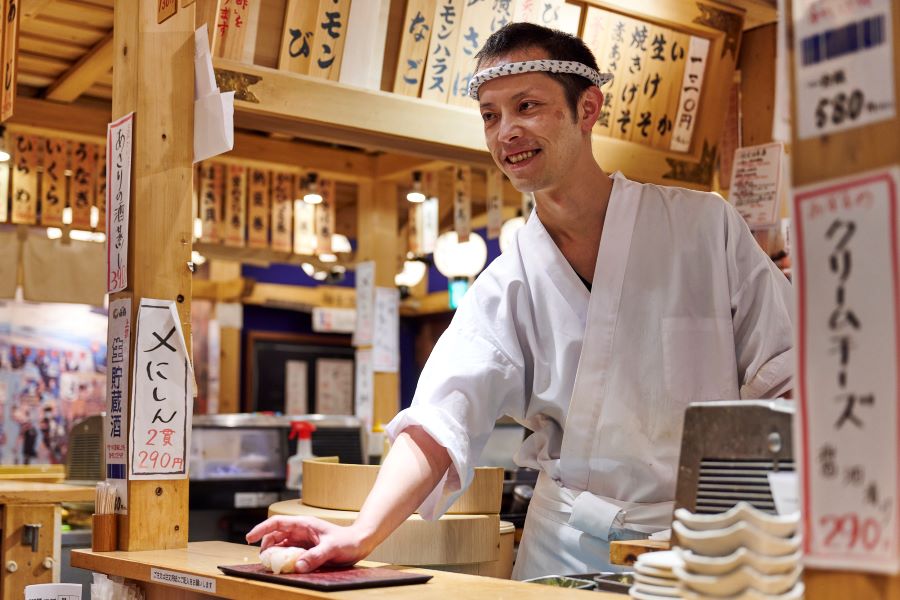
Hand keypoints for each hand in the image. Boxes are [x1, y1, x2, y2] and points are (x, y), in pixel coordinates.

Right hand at [246, 516, 371, 572]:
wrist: (360, 542)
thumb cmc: (348, 541)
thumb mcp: (331, 548)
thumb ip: (315, 557)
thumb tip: (298, 566)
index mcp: (304, 524)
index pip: (277, 523)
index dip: (261, 529)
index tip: (249, 538)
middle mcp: (301, 530)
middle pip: (276, 534)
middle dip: (266, 545)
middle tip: (264, 560)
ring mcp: (304, 539)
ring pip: (282, 544)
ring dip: (275, 553)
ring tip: (272, 565)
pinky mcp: (307, 548)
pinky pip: (290, 552)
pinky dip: (284, 558)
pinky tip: (285, 567)